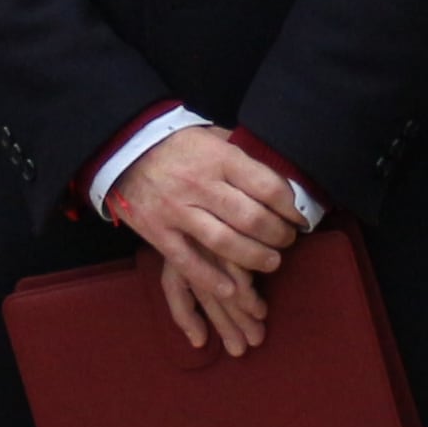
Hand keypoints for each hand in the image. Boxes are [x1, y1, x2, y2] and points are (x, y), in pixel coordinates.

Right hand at [109, 126, 303, 339]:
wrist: (126, 150)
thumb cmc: (179, 145)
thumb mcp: (213, 136)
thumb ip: (243, 153)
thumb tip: (282, 172)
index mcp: (220, 158)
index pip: (267, 187)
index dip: (291, 207)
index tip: (301, 218)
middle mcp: (200, 184)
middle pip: (251, 218)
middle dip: (278, 235)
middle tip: (288, 240)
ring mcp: (177, 210)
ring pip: (224, 243)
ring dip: (254, 258)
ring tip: (272, 263)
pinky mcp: (158, 232)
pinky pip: (188, 262)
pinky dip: (211, 279)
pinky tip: (232, 290)